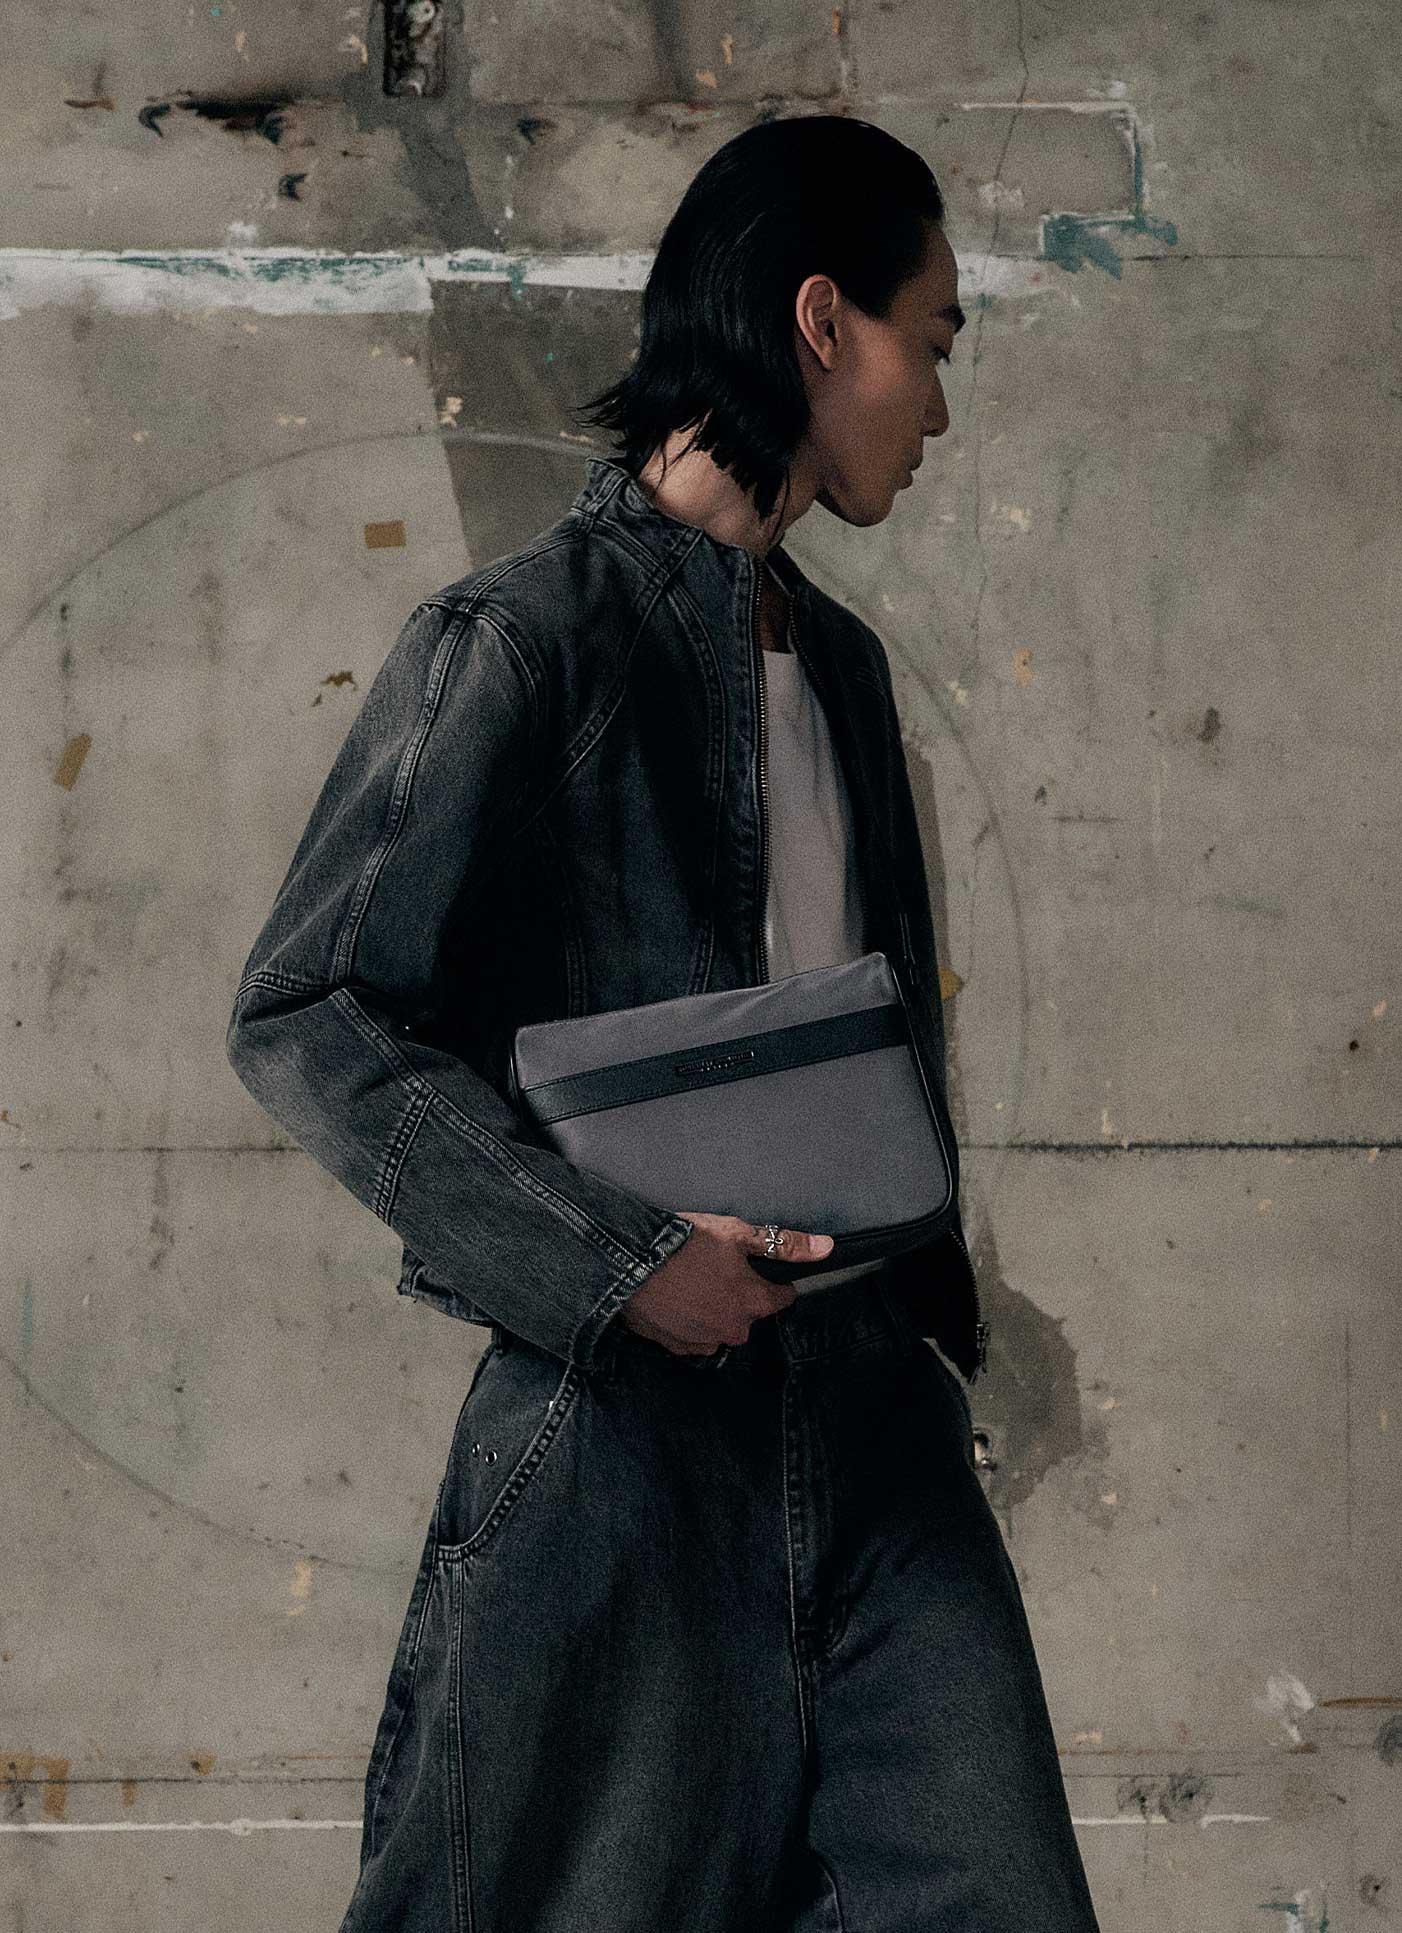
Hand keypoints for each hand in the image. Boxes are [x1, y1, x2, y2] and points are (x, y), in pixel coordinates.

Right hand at [616, 1211, 833, 1356]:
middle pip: (749, 1313)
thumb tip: (827, 1248)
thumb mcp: (737, 1233)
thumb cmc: (684, 1244)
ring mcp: (704, 1342)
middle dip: (738, 1293)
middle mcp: (734, 1330)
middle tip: (714, 1268)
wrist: (629, 1262)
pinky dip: (690, 1320)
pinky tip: (676, 1298)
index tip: (753, 1267)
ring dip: (713, 1308)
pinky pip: (695, 1335)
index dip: (771, 1280)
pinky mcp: (677, 1347)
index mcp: (753, 1303)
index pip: (781, 1298)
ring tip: (692, 1281)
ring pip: (721, 1325)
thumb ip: (785, 1245)